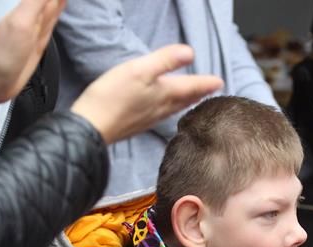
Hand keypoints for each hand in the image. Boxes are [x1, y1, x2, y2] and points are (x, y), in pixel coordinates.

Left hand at [0, 0, 64, 110]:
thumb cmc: (2, 54)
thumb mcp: (22, 22)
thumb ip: (38, 0)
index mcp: (31, 5)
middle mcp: (35, 11)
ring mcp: (37, 25)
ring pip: (54, 1)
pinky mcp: (39, 40)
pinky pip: (53, 17)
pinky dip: (59, 7)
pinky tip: (62, 2)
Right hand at [70, 44, 223, 143]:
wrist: (92, 128)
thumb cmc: (113, 97)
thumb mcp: (139, 70)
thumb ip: (165, 61)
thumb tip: (190, 53)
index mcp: (165, 94)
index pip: (193, 87)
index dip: (207, 83)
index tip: (220, 82)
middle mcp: (162, 108)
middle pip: (187, 100)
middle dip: (200, 93)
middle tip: (212, 90)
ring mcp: (150, 118)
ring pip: (175, 108)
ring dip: (186, 102)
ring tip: (193, 98)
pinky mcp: (138, 123)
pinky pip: (162, 114)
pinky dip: (171, 109)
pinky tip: (165, 109)